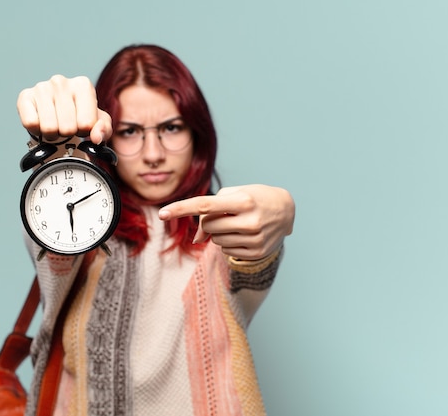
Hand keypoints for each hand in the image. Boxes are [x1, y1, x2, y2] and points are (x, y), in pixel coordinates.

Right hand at [17, 75, 111, 143]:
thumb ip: (104, 130)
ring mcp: (41, 87)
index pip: (87, 124)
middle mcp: (61, 81)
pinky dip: (36, 130)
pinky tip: (41, 121)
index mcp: (83, 84)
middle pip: (67, 128)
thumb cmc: (79, 115)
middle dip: (67, 133)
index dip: (84, 132)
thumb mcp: (98, 123)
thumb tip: (96, 137)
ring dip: (52, 134)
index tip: (80, 125)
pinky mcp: (24, 96)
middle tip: (65, 126)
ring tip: (54, 124)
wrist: (55, 112)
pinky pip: (31, 124)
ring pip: (49, 128)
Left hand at [158, 185, 294, 259]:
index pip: (205, 206)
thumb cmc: (254, 197)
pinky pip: (227, 251)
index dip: (181, 209)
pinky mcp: (257, 252)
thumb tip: (195, 240)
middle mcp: (250, 220)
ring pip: (215, 240)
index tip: (161, 213)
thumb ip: (209, 212)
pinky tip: (244, 234)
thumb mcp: (234, 194)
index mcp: (243, 201)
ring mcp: (255, 239)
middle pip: (208, 226)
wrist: (286, 209)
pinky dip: (229, 242)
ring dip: (219, 232)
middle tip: (226, 214)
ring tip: (237, 223)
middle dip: (210, 221)